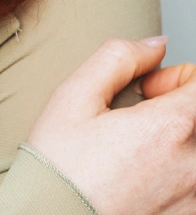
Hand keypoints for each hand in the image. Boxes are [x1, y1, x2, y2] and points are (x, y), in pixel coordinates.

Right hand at [27, 37, 195, 214]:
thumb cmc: (60, 164)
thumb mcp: (74, 95)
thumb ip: (118, 57)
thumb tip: (156, 45)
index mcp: (170, 127)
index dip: (173, 78)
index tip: (145, 91)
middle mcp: (195, 165)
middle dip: (176, 107)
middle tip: (139, 118)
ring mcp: (195, 197)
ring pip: (194, 148)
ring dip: (175, 141)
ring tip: (137, 151)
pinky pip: (191, 181)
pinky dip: (174, 171)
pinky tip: (140, 176)